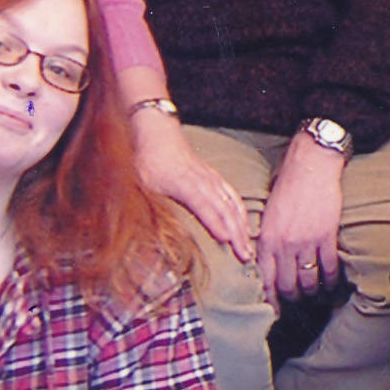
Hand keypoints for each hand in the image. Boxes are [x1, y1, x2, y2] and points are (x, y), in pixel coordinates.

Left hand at [130, 112, 253, 261]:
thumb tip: (148, 233)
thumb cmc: (148, 162)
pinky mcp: (214, 177)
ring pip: (232, 203)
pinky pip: (233, 195)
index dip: (215, 223)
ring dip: (242, 226)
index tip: (225, 240)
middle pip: (224, 208)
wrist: (158, 134)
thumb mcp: (142, 186)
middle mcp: (202, 181)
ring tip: (248, 246)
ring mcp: (211, 178)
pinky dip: (241, 212)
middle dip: (236, 232)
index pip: (203, 205)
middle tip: (244, 255)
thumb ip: (148, 208)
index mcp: (183, 184)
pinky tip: (245, 225)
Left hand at [257, 134, 345, 304]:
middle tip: (296, 303)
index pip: (265, 280)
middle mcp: (284, 244)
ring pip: (308, 281)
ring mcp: (306, 241)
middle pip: (287, 286)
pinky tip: (331, 284)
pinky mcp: (326, 236)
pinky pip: (329, 268)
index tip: (274, 311)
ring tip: (314, 295)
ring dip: (311, 292)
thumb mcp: (267, 214)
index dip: (270, 300)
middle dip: (292, 299)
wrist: (311, 165)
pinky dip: (331, 280)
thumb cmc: (287, 185)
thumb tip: (266, 264)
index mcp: (266, 239)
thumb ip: (265, 239)